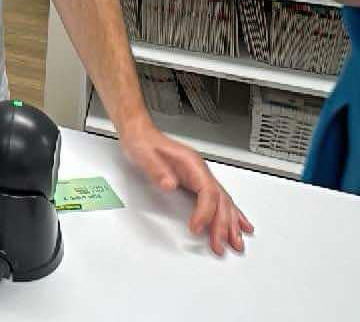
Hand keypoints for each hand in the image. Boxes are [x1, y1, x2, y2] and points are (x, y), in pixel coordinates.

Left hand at [118, 116, 253, 254]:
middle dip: (223, 225)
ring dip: (231, 223)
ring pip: (223, 201)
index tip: (196, 228)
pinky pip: (218, 199)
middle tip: (220, 245)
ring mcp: (200, 175)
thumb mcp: (144, 154)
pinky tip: (238, 223)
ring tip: (236, 243)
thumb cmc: (142, 142)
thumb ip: (156, 170)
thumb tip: (169, 184)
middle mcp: (199, 169)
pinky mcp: (196, 181)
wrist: (138, 133)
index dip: (205, 212)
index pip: (207, 191)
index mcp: (191, 163)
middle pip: (220, 199)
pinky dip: (230, 213)